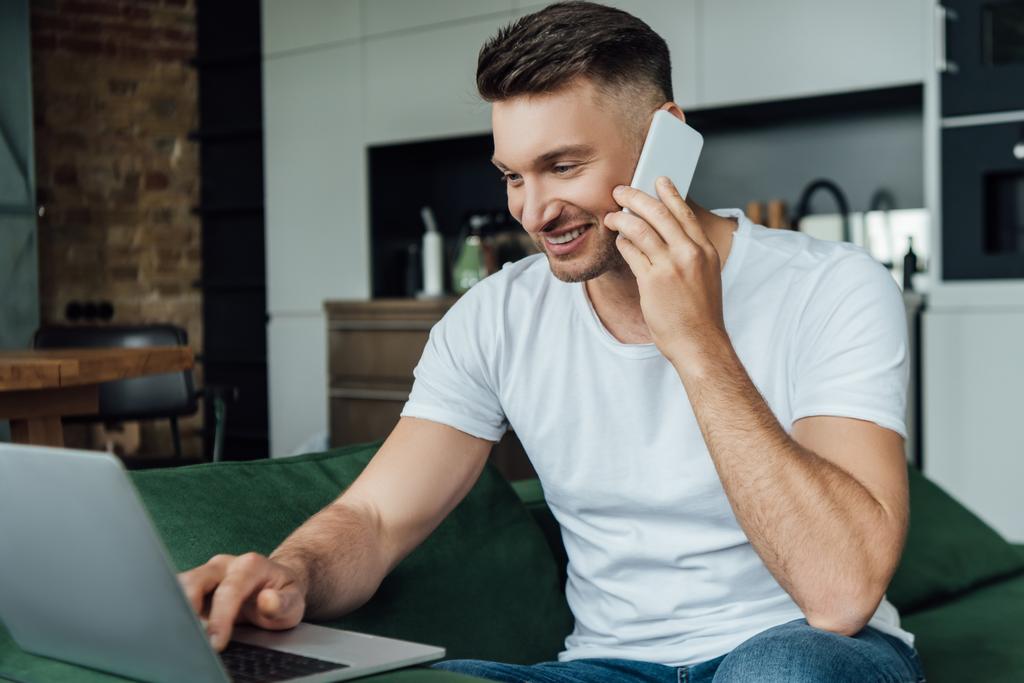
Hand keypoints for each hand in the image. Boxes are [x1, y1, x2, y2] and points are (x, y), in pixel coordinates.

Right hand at [178, 552, 307, 651]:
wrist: (277, 586)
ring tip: (180, 633)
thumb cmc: (284, 595)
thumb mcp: (294, 603)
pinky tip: (176, 628)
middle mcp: (224, 565)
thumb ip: (283, 603)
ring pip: (179, 584)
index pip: (229, 591)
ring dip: (175, 608)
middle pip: (195, 581)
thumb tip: (266, 601)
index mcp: (250, 565)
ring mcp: (207, 574)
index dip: (220, 618)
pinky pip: (176, 593)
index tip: (217, 642)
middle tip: (189, 638)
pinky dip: (172, 609)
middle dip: (188, 608)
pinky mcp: (194, 587)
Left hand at [605, 177, 726, 366]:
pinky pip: (631, 251)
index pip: (684, 212)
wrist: (700, 343)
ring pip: (641, 228)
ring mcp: (671, 266)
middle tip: (621, 191)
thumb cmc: (700, 314)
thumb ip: (692, 255)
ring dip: (622, 218)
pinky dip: (622, 242)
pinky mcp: (653, 280)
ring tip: (611, 216)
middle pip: (659, 213)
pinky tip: (618, 240)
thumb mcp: (706, 276)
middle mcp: (690, 253)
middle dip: (636, 197)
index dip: (669, 193)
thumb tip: (672, 237)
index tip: (657, 180)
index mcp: (706, 250)